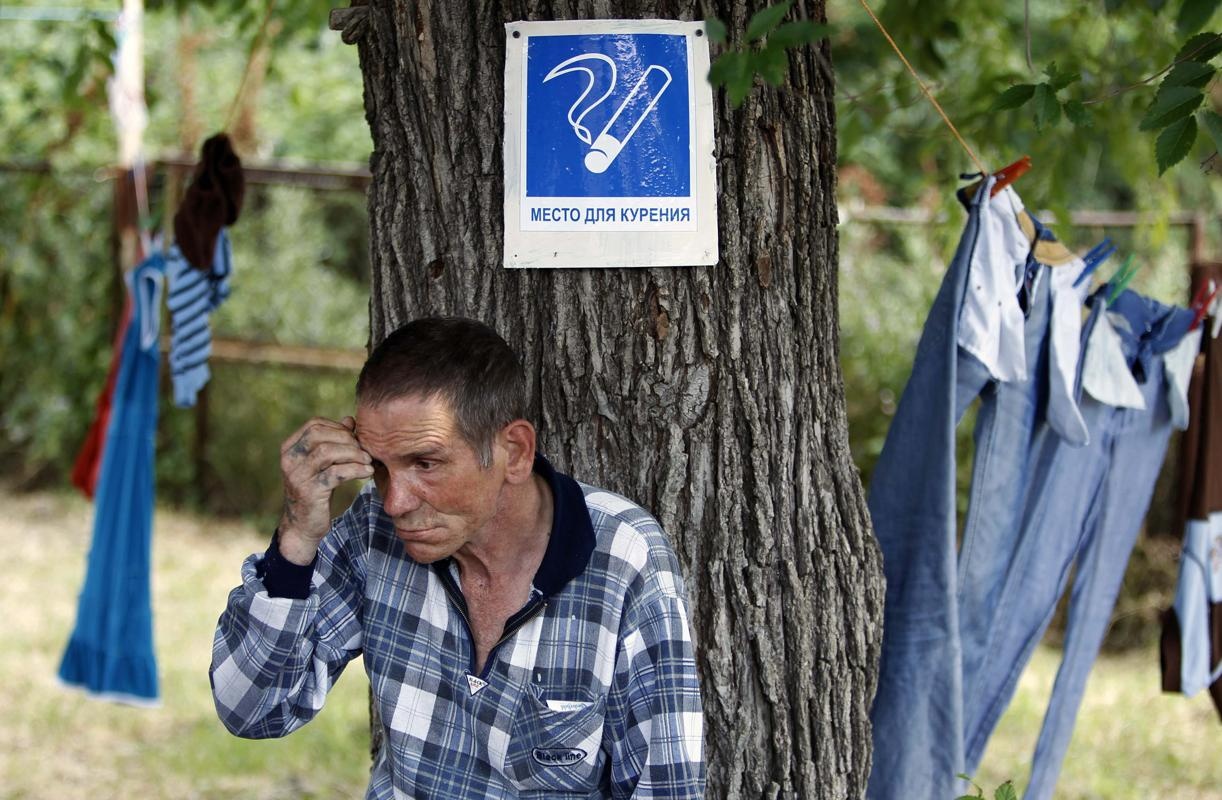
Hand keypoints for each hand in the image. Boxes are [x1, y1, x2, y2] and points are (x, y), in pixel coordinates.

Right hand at [277, 416, 373, 564]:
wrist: (303, 525)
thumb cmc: (316, 490)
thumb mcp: (323, 464)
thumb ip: (334, 441)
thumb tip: (350, 419)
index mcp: (289, 448)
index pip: (314, 425)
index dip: (338, 427)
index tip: (354, 438)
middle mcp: (289, 460)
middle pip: (319, 434)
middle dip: (346, 439)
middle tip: (363, 450)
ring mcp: (297, 475)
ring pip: (327, 451)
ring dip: (353, 453)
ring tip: (368, 460)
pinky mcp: (309, 491)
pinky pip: (335, 473)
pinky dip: (355, 469)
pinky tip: (367, 471)